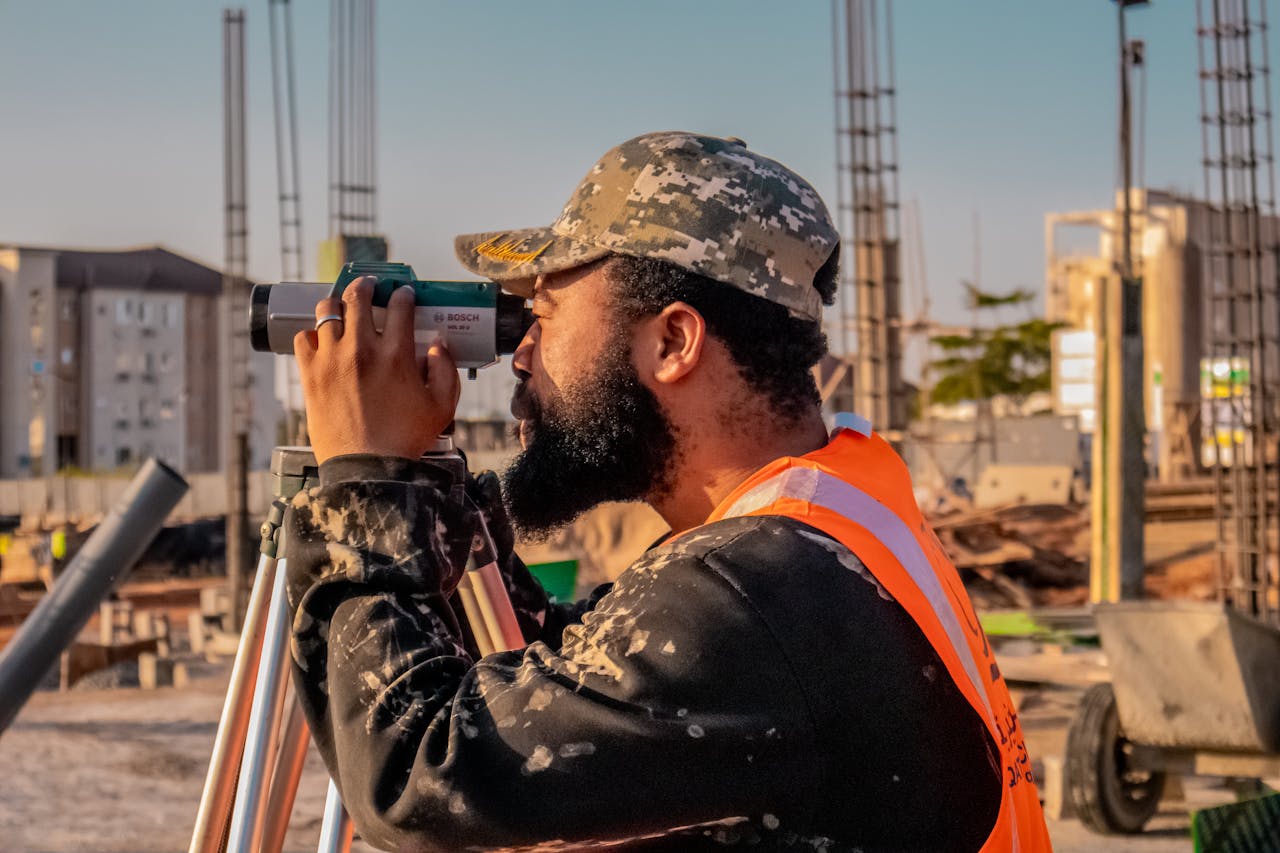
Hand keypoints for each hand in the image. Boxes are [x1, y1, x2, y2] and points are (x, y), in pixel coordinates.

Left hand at [293, 276, 460, 463]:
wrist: (366, 469)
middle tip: (370, 286)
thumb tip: (437, 343)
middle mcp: (362, 350)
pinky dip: (313, 334)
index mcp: (396, 355)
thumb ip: (445, 369)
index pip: (399, 307)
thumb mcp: (442, 406)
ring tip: (342, 307)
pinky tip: (322, 340)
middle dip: (366, 285)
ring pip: (326, 310)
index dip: (403, 295)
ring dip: (336, 304)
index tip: (404, 294)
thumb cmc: (405, 439)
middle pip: (358, 297)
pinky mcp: (310, 374)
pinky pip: (304, 338)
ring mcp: (332, 360)